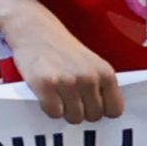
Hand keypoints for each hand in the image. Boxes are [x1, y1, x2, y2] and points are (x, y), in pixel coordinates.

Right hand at [7, 8, 122, 122]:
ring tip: (57, 94)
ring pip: (74, 117)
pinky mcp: (45, 85)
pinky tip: (46, 94)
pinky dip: (48, 108)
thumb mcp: (91, 63)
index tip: (91, 105)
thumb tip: (102, 113)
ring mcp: (67, 82)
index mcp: (105, 73)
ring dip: (64, 110)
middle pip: (93, 116)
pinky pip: (54, 113)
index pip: (114, 111)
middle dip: (81, 111)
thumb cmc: (61, 47)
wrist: (32, 28)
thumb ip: (100, 85)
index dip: (101, 110)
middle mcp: (89, 78)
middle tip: (70, 98)